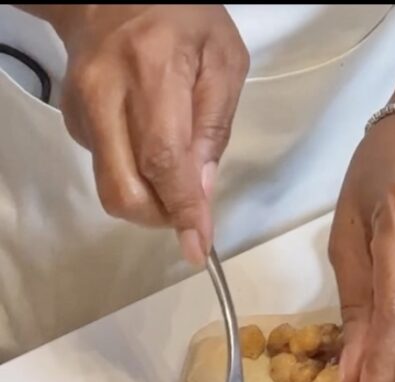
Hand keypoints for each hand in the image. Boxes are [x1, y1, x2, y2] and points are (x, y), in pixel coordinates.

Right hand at [54, 5, 248, 262]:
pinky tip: (150, 147)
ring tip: (177, 180)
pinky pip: (105, 167)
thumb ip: (215, 126)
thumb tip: (202, 191)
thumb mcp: (224, 60)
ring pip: (111, 186)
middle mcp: (105, 93)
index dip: (182, 210)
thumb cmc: (184, 19)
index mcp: (152, 71)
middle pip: (123, 189)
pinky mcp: (70, 118)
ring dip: (149, 202)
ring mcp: (80, 108)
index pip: (163, 159)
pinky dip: (134, 174)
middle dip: (161, 218)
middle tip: (190, 215)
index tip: (198, 246)